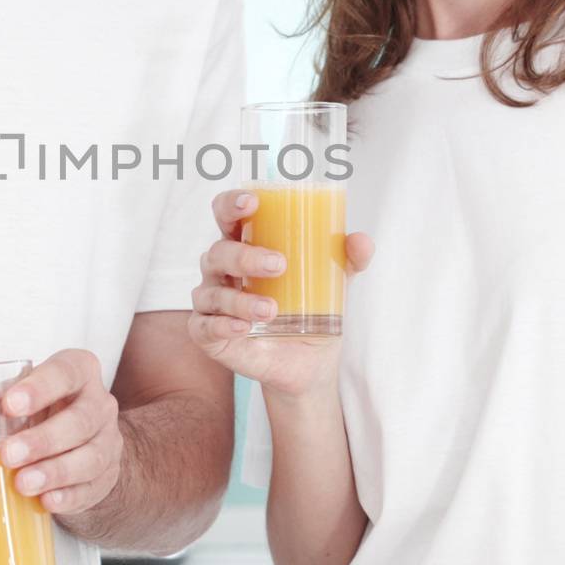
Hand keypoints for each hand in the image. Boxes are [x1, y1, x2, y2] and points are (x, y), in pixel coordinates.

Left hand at [0, 348, 121, 516]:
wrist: (73, 444)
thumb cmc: (34, 415)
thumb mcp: (0, 403)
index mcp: (74, 373)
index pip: (66, 371)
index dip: (41, 387)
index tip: (10, 403)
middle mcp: (97, 404)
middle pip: (82, 418)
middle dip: (44, 439)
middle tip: (8, 455)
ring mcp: (106, 442)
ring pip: (90, 456)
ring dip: (55, 472)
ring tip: (23, 484)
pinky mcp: (104, 477)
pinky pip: (92, 488)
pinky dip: (69, 496)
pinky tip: (47, 502)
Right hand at [187, 189, 373, 398]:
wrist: (309, 363)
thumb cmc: (311, 308)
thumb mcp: (335, 281)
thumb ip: (348, 259)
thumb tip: (360, 240)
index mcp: (245, 245)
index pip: (226, 215)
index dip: (231, 204)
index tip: (251, 202)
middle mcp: (222, 270)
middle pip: (219, 252)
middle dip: (245, 256)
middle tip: (279, 264)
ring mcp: (212, 302)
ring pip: (212, 291)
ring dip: (240, 299)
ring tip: (272, 310)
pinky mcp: (209, 334)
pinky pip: (205, 326)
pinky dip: (223, 325)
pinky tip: (244, 327)